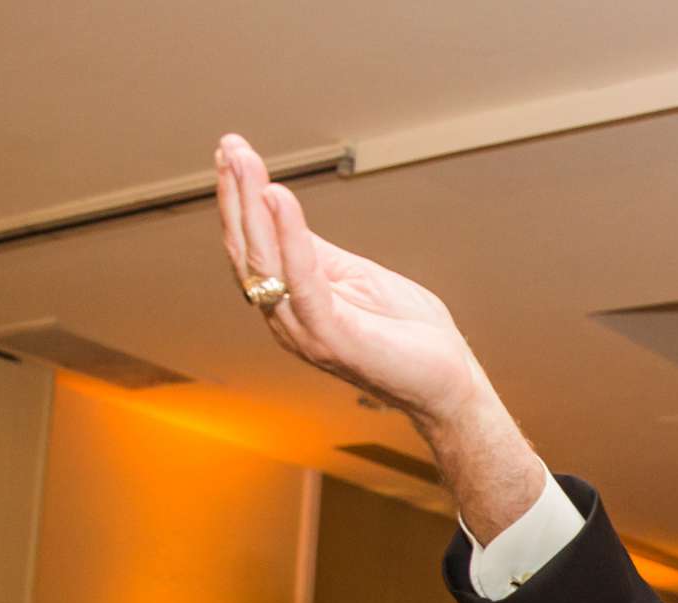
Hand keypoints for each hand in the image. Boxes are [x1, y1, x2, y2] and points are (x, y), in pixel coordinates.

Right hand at [216, 134, 484, 425]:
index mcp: (291, 302)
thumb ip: (314, 251)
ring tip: (246, 162)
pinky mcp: (331, 338)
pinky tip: (281, 200)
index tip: (232, 152)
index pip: (252, 245)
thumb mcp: (354, 276)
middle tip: (229, 146)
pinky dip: (290, 238)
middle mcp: (287, 318)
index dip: (238, 199)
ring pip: (265, 262)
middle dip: (236, 194)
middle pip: (247, 250)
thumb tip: (279, 209)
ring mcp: (305, 331)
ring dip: (252, 207)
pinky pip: (302, 281)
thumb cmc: (408, 334)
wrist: (448, 381)